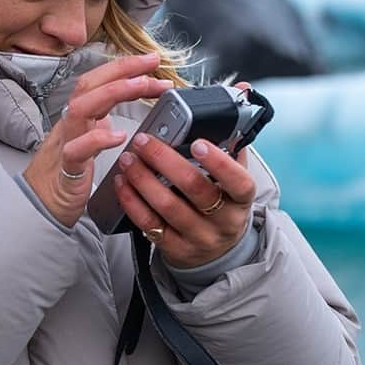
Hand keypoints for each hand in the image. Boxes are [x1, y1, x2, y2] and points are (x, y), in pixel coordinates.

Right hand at [24, 54, 173, 227]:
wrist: (38, 206)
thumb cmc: (65, 174)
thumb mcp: (87, 140)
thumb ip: (102, 122)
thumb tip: (123, 111)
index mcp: (78, 117)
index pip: (98, 81)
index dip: (124, 67)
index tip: (152, 60)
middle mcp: (70, 124)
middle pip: (89, 85)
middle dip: (122, 68)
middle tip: (152, 62)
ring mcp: (66, 143)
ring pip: (82, 108)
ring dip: (113, 92)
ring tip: (141, 86)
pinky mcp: (67, 169)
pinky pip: (77, 150)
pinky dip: (98, 139)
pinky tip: (118, 136)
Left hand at [114, 132, 256, 269]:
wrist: (216, 252)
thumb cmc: (222, 207)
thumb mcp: (233, 183)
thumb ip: (230, 151)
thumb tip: (229, 112)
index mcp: (241, 200)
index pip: (238, 182)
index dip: (219, 163)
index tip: (197, 143)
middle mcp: (223, 221)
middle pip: (195, 189)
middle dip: (165, 161)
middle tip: (144, 142)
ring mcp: (198, 237)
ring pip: (167, 206)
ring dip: (143, 179)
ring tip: (128, 159)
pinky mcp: (174, 248)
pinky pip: (149, 224)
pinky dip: (132, 201)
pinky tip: (123, 184)